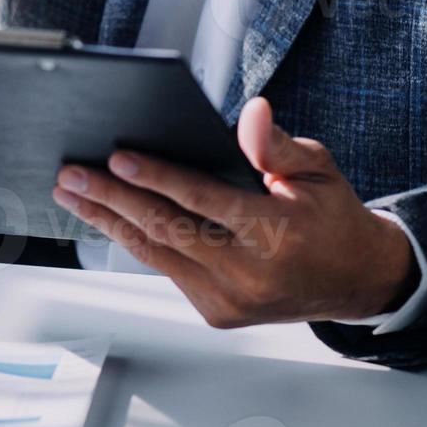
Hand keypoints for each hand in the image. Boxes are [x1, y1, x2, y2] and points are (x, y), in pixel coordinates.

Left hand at [51, 97, 415, 326]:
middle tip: (72, 175)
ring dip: (108, 221)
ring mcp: (229, 299)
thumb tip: (251, 112)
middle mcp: (250, 273)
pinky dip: (134, 241)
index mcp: (278, 234)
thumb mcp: (316, 170)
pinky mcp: (215, 313)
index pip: (204, 201)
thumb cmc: (330, 216)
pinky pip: (164, 269)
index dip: (158, 178)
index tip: (117, 158)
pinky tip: (106, 217)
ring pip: (155, 253)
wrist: (355, 279)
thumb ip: (276, 145)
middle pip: (166, 229)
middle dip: (112, 198)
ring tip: (71, 194)